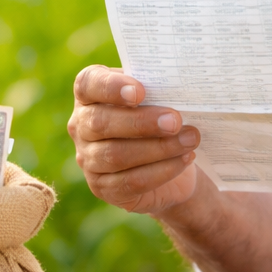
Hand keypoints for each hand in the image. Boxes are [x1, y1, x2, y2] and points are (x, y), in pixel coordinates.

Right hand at [68, 65, 202, 214]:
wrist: (171, 161)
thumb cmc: (161, 118)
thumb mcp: (158, 98)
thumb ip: (159, 89)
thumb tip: (176, 89)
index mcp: (90, 95)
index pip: (87, 84)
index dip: (110, 87)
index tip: (140, 91)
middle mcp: (81, 126)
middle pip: (100, 123)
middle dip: (142, 122)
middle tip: (175, 121)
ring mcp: (88, 159)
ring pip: (115, 155)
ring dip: (158, 148)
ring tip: (189, 140)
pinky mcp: (103, 188)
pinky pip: (130, 182)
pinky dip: (161, 170)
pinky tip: (184, 159)